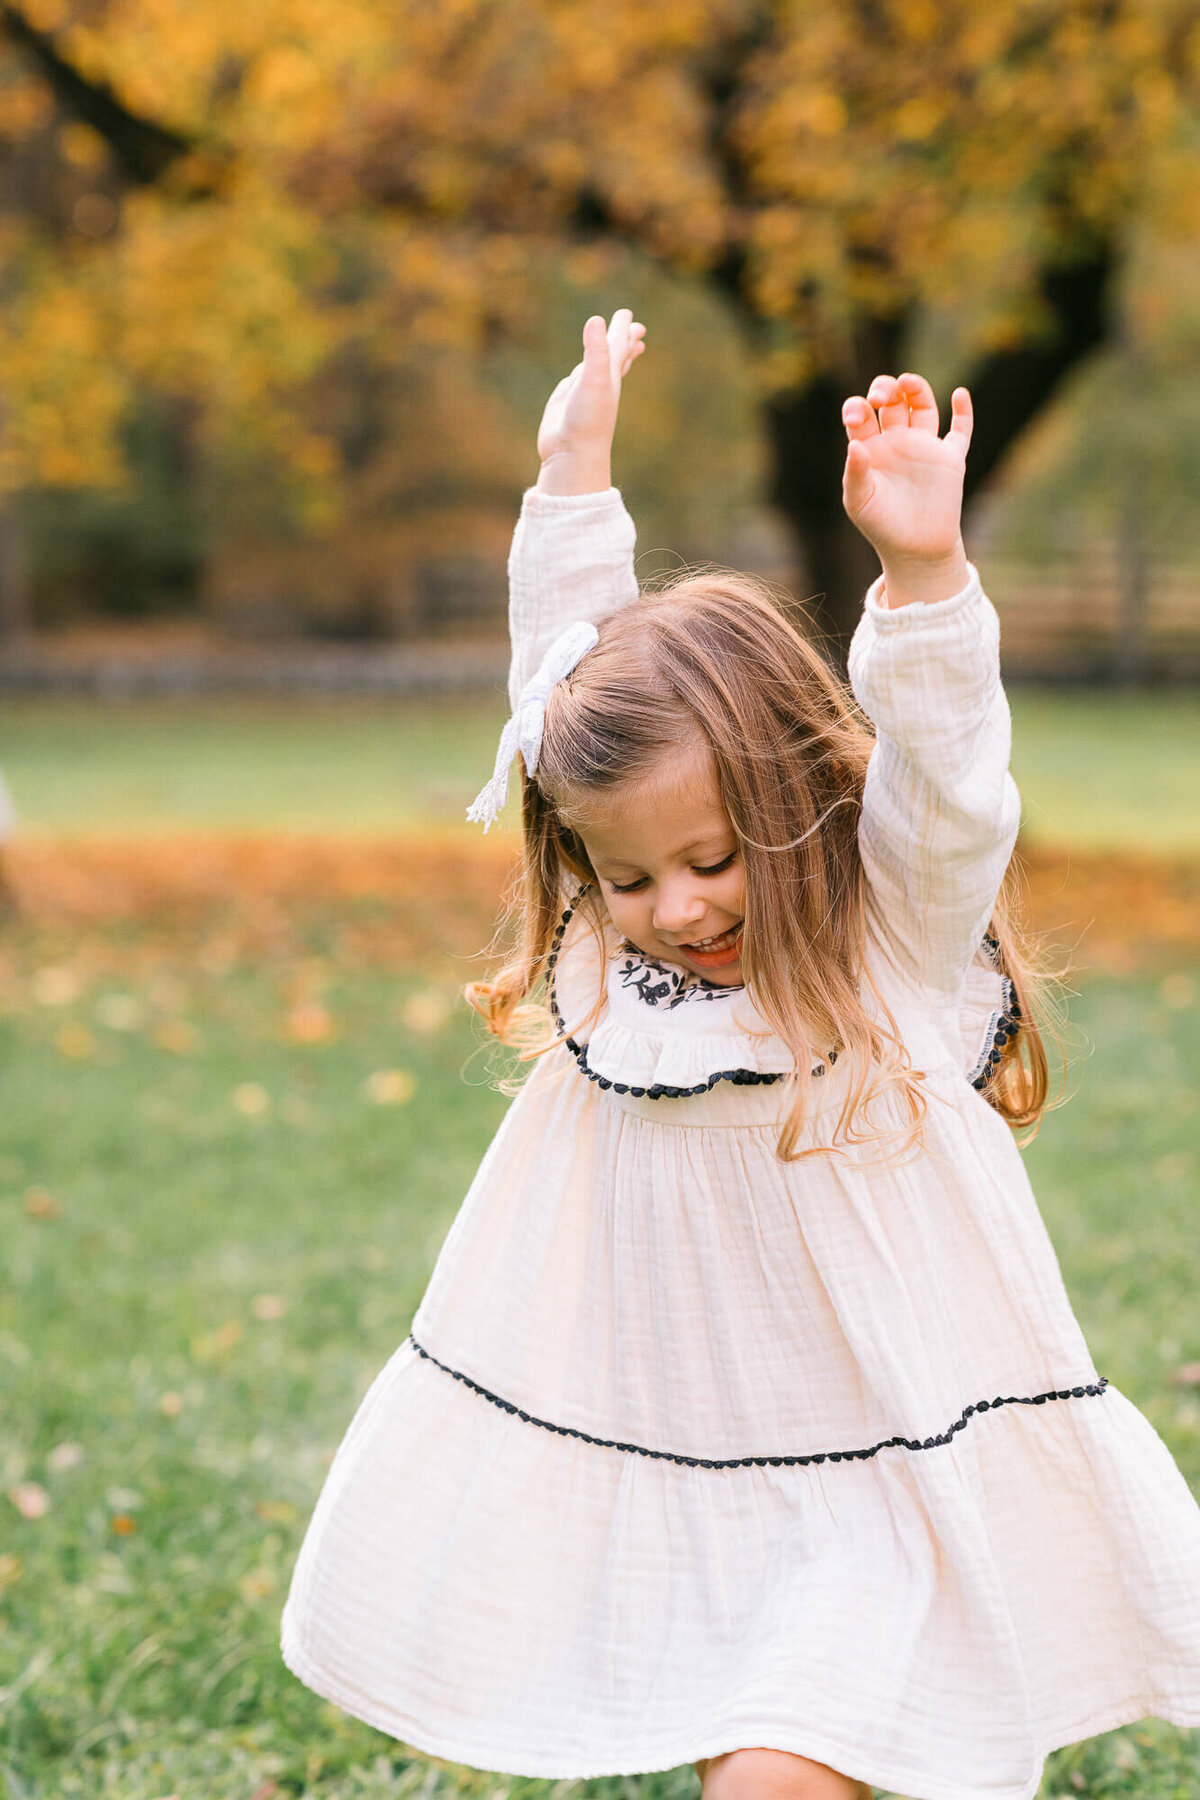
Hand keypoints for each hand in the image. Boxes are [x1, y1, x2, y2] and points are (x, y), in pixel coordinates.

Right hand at [536, 308, 645, 494]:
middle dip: (624, 340)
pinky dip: (583, 373)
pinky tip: (582, 375)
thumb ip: (595, 351)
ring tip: (616, 348)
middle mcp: (599, 381)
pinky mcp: (567, 401)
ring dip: (608, 356)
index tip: (629, 315)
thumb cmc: (587, 420)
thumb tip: (596, 320)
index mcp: (610, 375)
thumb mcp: (593, 381)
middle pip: (616, 355)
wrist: (571, 454)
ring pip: (599, 369)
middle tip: (636, 327)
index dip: (623, 328)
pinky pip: (578, 381)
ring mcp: (584, 391)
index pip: (619, 345)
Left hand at [842, 373, 972, 606]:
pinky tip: (959, 395)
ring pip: (922, 406)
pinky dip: (964, 411)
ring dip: (917, 389)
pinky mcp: (951, 459)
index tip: (857, 417)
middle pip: (892, 401)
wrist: (914, 550)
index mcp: (870, 448)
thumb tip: (855, 444)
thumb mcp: (859, 502)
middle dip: (885, 388)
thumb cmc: (880, 526)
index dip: (857, 407)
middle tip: (882, 396)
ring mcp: (924, 447)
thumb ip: (854, 473)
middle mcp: (896, 442)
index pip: (861, 414)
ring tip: (908, 382)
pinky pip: (960, 430)